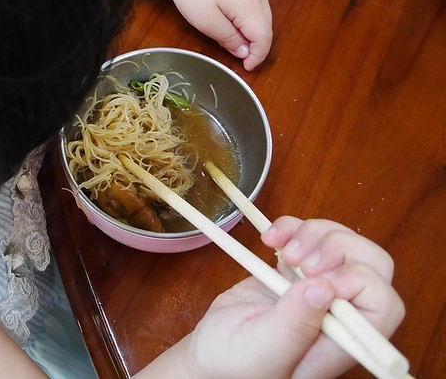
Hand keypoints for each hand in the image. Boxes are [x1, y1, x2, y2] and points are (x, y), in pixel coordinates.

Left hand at [121, 0, 272, 70]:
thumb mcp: (207, 23)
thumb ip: (230, 39)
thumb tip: (246, 52)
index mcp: (250, 1)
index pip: (264, 35)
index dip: (258, 55)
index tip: (246, 67)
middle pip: (267, 25)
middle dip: (256, 44)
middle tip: (239, 56)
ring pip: (263, 15)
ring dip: (253, 31)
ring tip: (234, 40)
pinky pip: (257, 3)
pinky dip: (250, 17)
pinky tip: (235, 21)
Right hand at [165, 217, 404, 377]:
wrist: (209, 351)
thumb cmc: (234, 364)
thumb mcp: (262, 351)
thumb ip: (294, 326)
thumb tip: (325, 288)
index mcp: (341, 343)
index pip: (381, 305)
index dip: (358, 281)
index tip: (314, 276)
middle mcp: (339, 315)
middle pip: (371, 267)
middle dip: (338, 250)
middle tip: (299, 260)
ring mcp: (319, 289)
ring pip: (344, 245)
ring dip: (313, 235)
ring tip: (279, 249)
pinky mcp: (296, 271)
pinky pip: (310, 237)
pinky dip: (291, 227)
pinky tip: (269, 239)